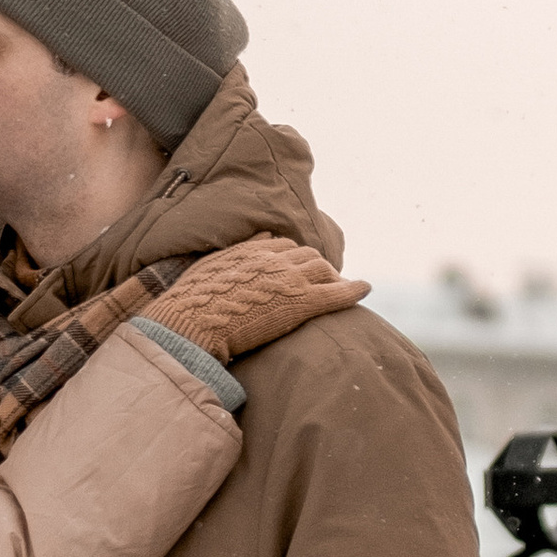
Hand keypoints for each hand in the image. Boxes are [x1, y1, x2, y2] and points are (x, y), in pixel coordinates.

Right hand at [145, 236, 367, 364]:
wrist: (191, 322)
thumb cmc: (191, 303)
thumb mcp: (211, 266)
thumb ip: (239, 250)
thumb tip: (265, 234)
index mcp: (250, 251)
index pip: (283, 245)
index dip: (294, 257)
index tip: (298, 269)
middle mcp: (273, 259)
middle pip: (307, 255)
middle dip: (317, 267)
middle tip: (324, 282)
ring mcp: (289, 280)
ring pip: (323, 269)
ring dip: (334, 277)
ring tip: (341, 288)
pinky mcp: (301, 303)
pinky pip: (335, 292)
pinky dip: (353, 289)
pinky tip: (365, 289)